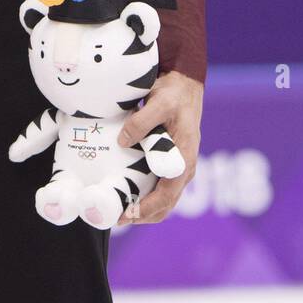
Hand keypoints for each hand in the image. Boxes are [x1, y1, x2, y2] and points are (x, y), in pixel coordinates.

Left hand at [116, 69, 201, 225]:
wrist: (185, 84)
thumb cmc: (174, 94)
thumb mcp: (159, 103)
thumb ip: (141, 123)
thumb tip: (122, 142)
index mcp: (184, 159)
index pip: (167, 195)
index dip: (147, 208)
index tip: (128, 215)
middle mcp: (184, 168)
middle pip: (166, 205)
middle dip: (143, 216)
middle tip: (117, 219)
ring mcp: (179, 166)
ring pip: (164, 199)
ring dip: (144, 209)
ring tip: (119, 211)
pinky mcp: (171, 161)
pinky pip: (160, 186)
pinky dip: (146, 195)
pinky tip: (128, 192)